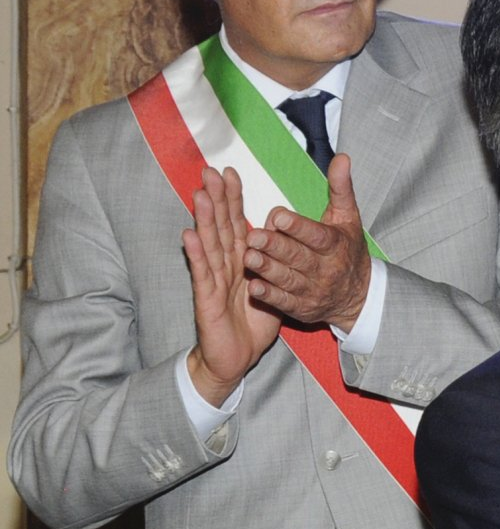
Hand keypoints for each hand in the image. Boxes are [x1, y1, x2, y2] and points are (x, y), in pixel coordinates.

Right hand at [183, 165, 279, 404]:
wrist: (236, 357)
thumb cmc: (252, 323)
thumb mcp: (271, 289)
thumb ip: (274, 264)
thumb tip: (282, 239)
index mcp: (240, 262)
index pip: (236, 225)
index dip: (233, 200)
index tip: (232, 173)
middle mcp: (224, 266)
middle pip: (219, 227)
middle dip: (215, 199)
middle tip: (211, 170)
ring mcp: (213, 281)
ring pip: (208, 245)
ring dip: (203, 219)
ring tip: (199, 193)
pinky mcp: (206, 299)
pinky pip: (202, 274)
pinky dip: (196, 254)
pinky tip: (189, 235)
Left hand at [242, 152, 371, 328]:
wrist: (359, 296)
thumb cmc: (347, 250)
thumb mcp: (348, 218)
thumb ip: (340, 189)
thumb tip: (343, 158)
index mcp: (335, 244)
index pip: (317, 235)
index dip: (298, 227)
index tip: (279, 217)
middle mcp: (326, 269)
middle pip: (299, 257)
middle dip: (277, 247)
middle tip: (254, 236)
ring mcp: (314, 290)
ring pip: (289, 279)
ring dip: (268, 269)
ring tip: (248, 257)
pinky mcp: (303, 307)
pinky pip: (285, 302)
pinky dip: (270, 295)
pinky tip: (254, 286)